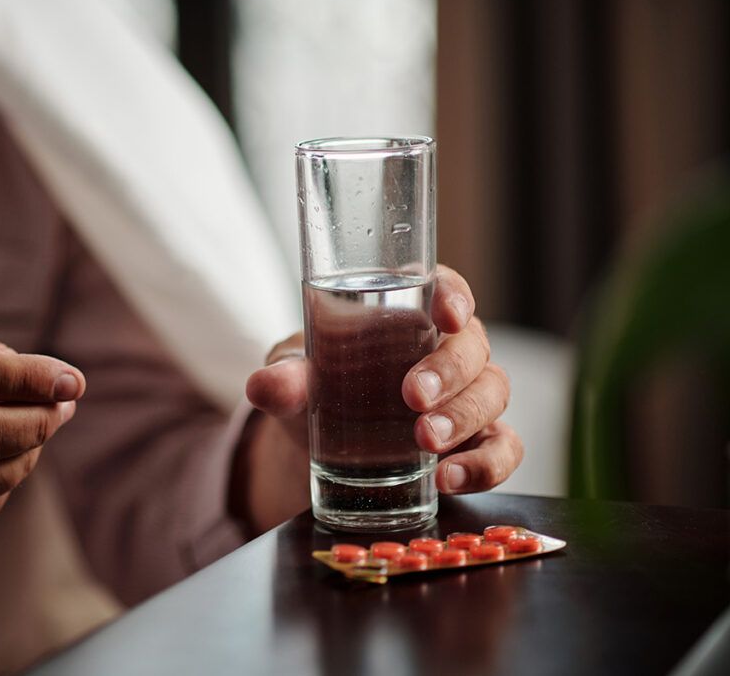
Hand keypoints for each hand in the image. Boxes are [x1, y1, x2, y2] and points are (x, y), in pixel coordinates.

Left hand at [241, 266, 522, 532]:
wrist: (319, 442)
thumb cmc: (316, 387)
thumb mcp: (294, 379)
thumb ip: (284, 380)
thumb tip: (264, 386)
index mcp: (411, 313)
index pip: (445, 289)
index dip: (453, 296)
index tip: (445, 314)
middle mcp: (448, 350)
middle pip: (472, 347)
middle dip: (448, 371)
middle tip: (412, 397)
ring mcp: (467, 397)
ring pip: (492, 394)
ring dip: (465, 418)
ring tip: (426, 443)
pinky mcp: (475, 443)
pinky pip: (502, 450)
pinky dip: (485, 466)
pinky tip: (449, 478)